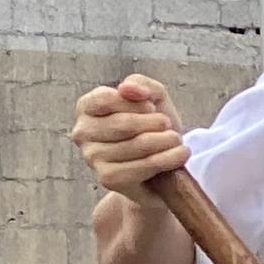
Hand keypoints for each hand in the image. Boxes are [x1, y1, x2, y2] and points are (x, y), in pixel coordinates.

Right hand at [74, 75, 189, 198]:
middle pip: (123, 124)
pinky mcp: (108, 179)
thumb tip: (126, 88)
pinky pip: (144, 166)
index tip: (152, 107)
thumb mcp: (152, 97)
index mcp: (87, 107)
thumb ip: (141, 84)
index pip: (107, 99)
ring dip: (166, 140)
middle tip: (168, 125)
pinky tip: (181, 154)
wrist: (161, 165)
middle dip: (155, 123)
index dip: (136, 103)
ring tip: (177, 139)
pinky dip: (168, 158)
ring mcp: (93, 158)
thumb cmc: (153, 126)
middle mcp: (83, 132)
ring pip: (137, 145)